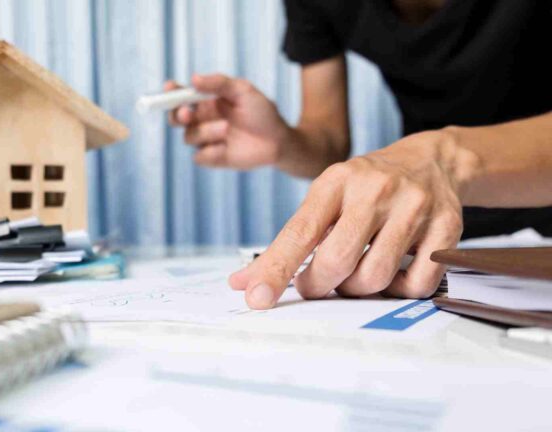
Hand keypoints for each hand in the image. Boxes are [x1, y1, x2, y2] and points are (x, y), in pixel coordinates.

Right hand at [166, 74, 291, 168]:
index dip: (171, 93)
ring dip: (206, 131)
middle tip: (188, 112)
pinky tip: (228, 147)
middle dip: (177, 114)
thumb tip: (193, 79)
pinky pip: (199, 156)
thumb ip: (219, 83)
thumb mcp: (243, 91)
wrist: (277, 140)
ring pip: (189, 136)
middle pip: (175, 118)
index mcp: (205, 102)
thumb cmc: (261, 112)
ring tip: (227, 128)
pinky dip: (212, 151)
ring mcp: (206, 140)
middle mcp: (202, 121)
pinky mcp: (211, 158)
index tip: (170, 88)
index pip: (180, 97)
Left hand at [229, 130, 465, 308]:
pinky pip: (415, 284)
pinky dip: (398, 290)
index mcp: (336, 181)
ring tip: (354, 274)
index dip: (276, 269)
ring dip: (356, 290)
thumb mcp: (325, 199)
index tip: (256, 298)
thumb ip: (287, 241)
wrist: (431, 160)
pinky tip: (392, 272)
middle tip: (316, 284)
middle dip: (318, 285)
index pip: (299, 232)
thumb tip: (243, 282)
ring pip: (374, 277)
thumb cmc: (365, 188)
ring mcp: (414, 207)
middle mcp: (375, 190)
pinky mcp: (447, 228)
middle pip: (337, 261)